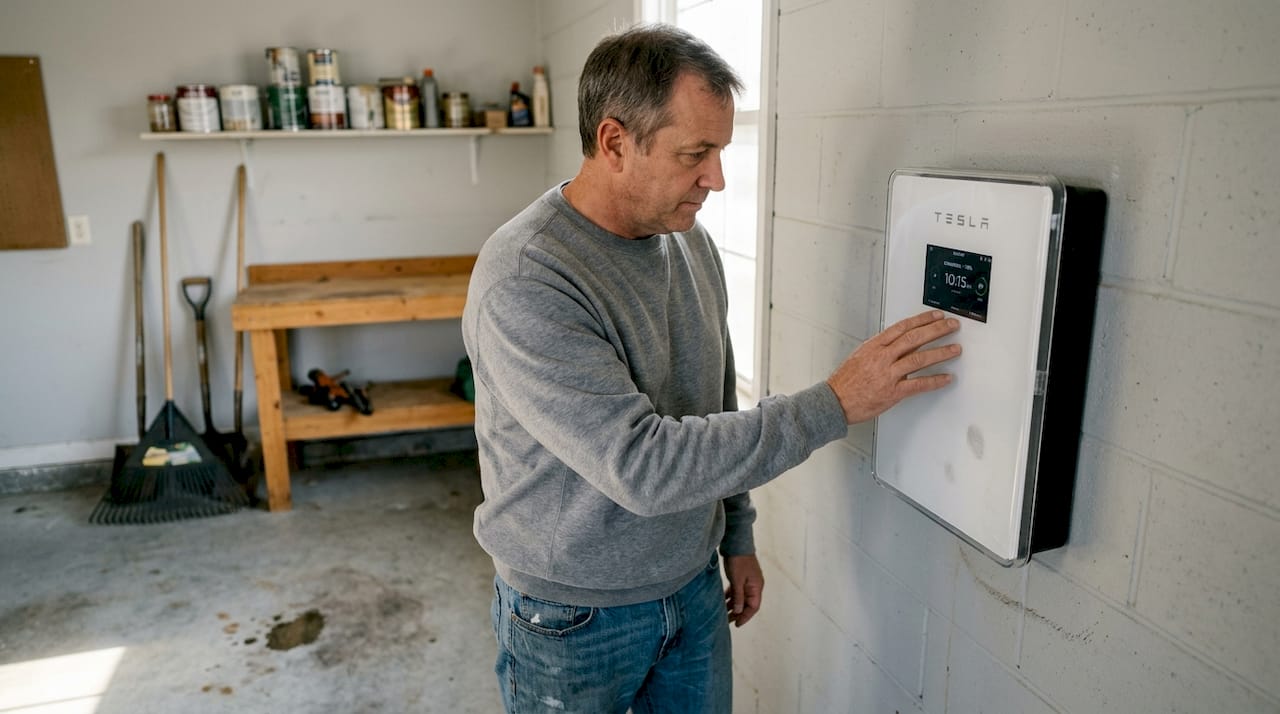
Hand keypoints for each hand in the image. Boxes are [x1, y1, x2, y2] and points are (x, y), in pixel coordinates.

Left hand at [723, 554, 763, 627]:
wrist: (736, 542)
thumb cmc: (738, 560)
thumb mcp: (737, 580)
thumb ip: (738, 596)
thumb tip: (738, 612)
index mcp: (757, 587)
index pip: (753, 607)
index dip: (745, 616)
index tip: (737, 624)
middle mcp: (754, 585)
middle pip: (747, 603)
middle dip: (738, 613)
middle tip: (727, 621)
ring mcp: (748, 581)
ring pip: (741, 597)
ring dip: (733, 605)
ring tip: (723, 613)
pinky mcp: (741, 576)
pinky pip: (737, 590)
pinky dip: (731, 596)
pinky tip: (723, 600)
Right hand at [827, 310, 960, 423]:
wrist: (835, 401)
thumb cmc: (845, 381)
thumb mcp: (860, 356)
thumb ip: (880, 349)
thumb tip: (898, 343)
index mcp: (874, 346)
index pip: (903, 327)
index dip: (922, 320)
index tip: (936, 316)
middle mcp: (882, 357)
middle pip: (914, 338)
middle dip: (937, 330)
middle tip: (952, 326)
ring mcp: (888, 374)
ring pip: (919, 359)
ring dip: (941, 353)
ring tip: (955, 349)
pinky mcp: (893, 392)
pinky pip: (918, 384)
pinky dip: (935, 380)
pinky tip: (946, 378)